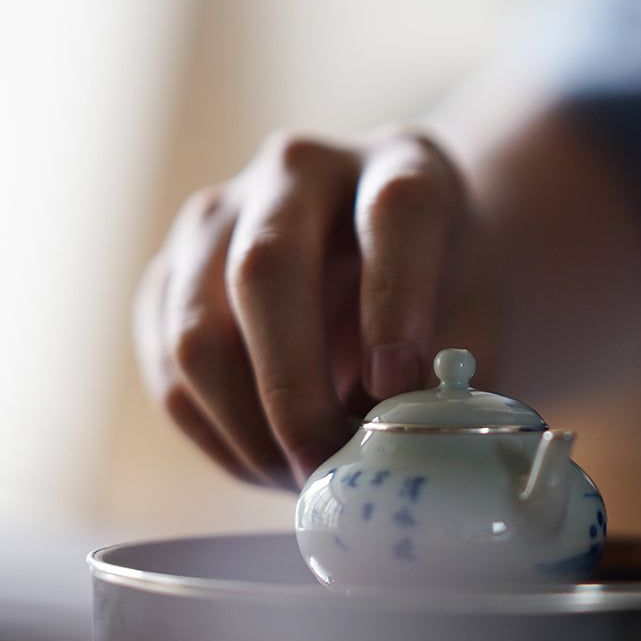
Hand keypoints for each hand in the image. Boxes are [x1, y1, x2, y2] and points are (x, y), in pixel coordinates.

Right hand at [133, 126, 496, 488]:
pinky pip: (166, 368)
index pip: (394, 211)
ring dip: (245, 428)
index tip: (399, 387)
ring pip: (197, 330)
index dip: (396, 301)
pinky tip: (265, 462)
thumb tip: (399, 454)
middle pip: (266, 270)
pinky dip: (215, 434)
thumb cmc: (438, 302)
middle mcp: (298, 171)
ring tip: (297, 477)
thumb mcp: (473, 324)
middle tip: (325, 466)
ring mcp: (219, 218)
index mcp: (400, 163)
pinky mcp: (171, 276)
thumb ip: (451, 383)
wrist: (383, 269)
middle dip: (293, 390)